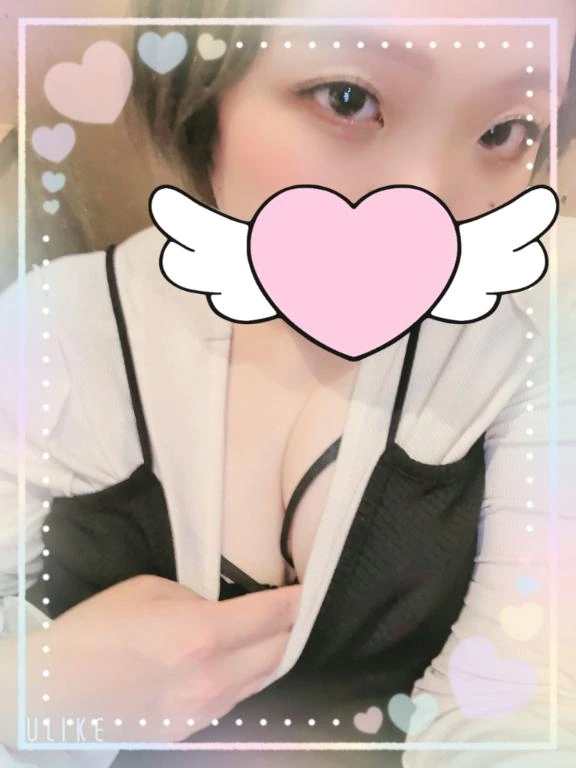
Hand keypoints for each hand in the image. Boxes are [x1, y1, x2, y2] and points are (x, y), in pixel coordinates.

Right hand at [23, 574, 300, 742]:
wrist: (54, 694)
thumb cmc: (98, 629)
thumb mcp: (151, 590)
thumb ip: (198, 600)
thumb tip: (224, 612)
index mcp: (202, 635)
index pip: (273, 617)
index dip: (300, 600)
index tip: (314, 588)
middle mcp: (213, 678)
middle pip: (280, 652)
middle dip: (298, 628)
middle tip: (307, 608)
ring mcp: (205, 710)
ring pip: (265, 680)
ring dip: (280, 654)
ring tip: (288, 631)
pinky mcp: (193, 730)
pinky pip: (239, 699)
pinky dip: (253, 676)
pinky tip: (253, 660)